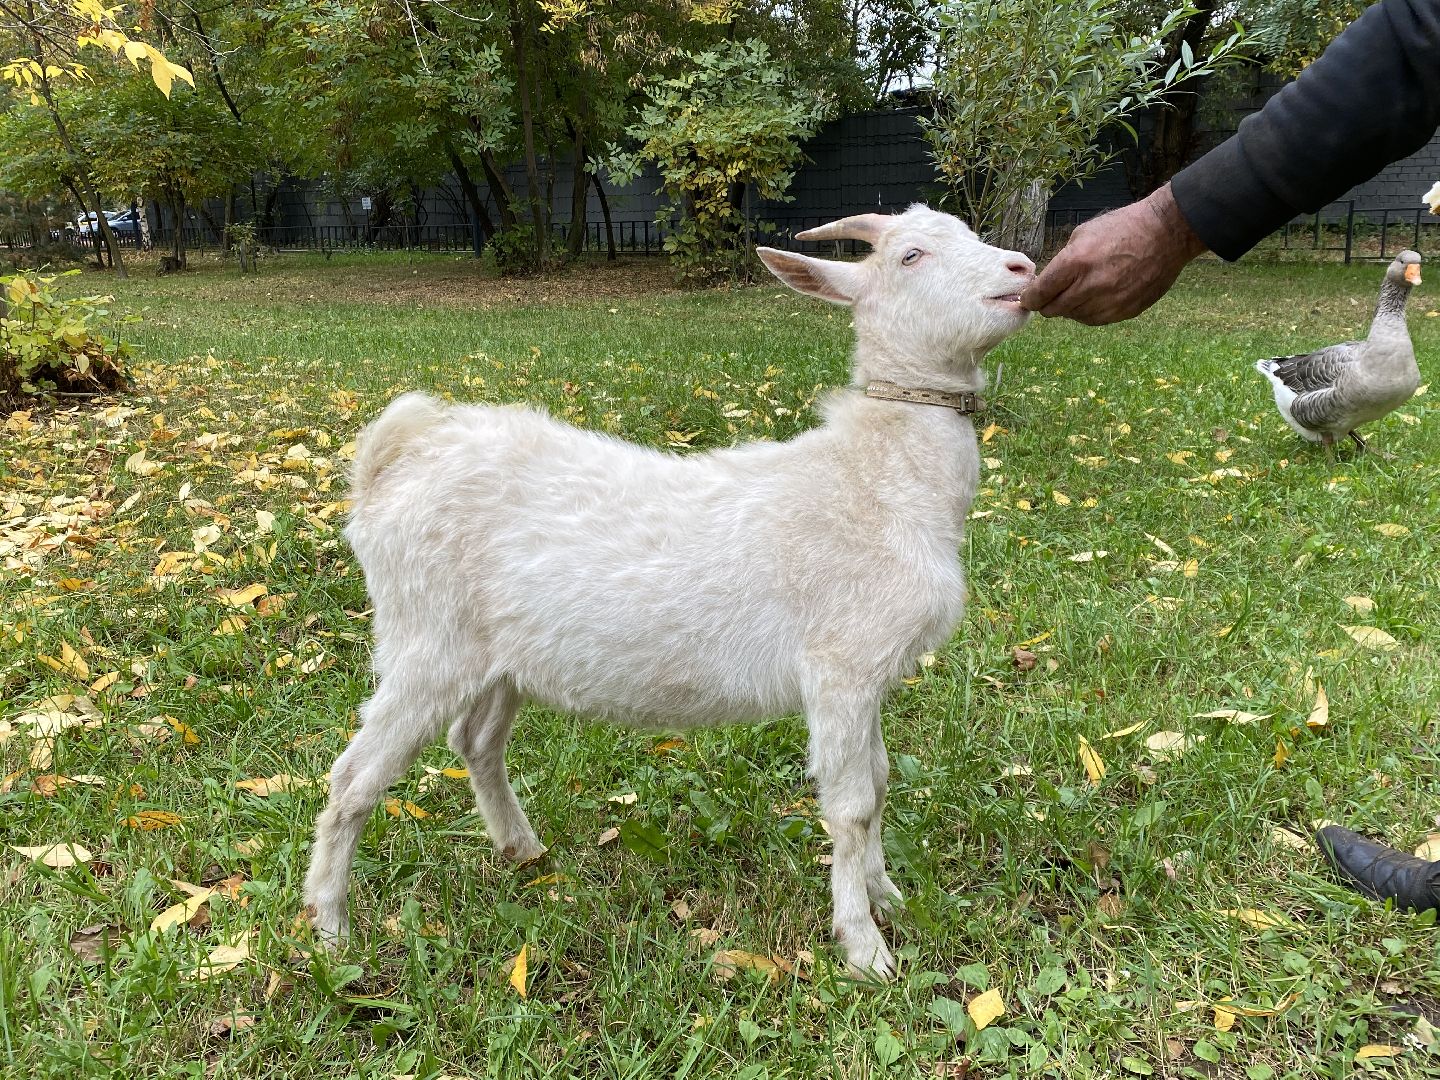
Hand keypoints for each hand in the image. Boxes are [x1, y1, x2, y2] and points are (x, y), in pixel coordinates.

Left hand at [1020, 183, 1208, 324]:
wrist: (1165, 233)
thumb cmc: (1122, 227)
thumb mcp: (1083, 234)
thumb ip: (1062, 262)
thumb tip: (1047, 282)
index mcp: (1075, 263)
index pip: (1039, 295)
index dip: (1030, 298)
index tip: (1028, 298)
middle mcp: (1090, 287)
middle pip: (1053, 311)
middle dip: (1047, 303)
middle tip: (1051, 294)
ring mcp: (1108, 302)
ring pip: (1073, 316)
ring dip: (1070, 307)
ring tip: (1081, 289)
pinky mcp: (1124, 312)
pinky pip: (1094, 319)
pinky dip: (1089, 311)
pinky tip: (1096, 295)